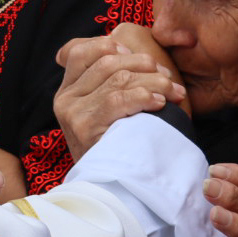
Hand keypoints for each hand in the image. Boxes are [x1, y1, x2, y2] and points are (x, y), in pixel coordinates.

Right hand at [53, 33, 186, 161]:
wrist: (109, 192)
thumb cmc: (117, 146)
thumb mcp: (104, 111)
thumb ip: (106, 81)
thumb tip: (125, 45)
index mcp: (66, 90)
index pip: (78, 50)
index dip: (110, 45)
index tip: (138, 56)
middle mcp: (64, 99)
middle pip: (106, 62)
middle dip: (143, 64)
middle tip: (167, 76)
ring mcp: (72, 113)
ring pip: (117, 78)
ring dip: (153, 81)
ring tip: (172, 91)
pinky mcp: (85, 128)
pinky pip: (117, 100)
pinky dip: (143, 96)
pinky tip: (159, 103)